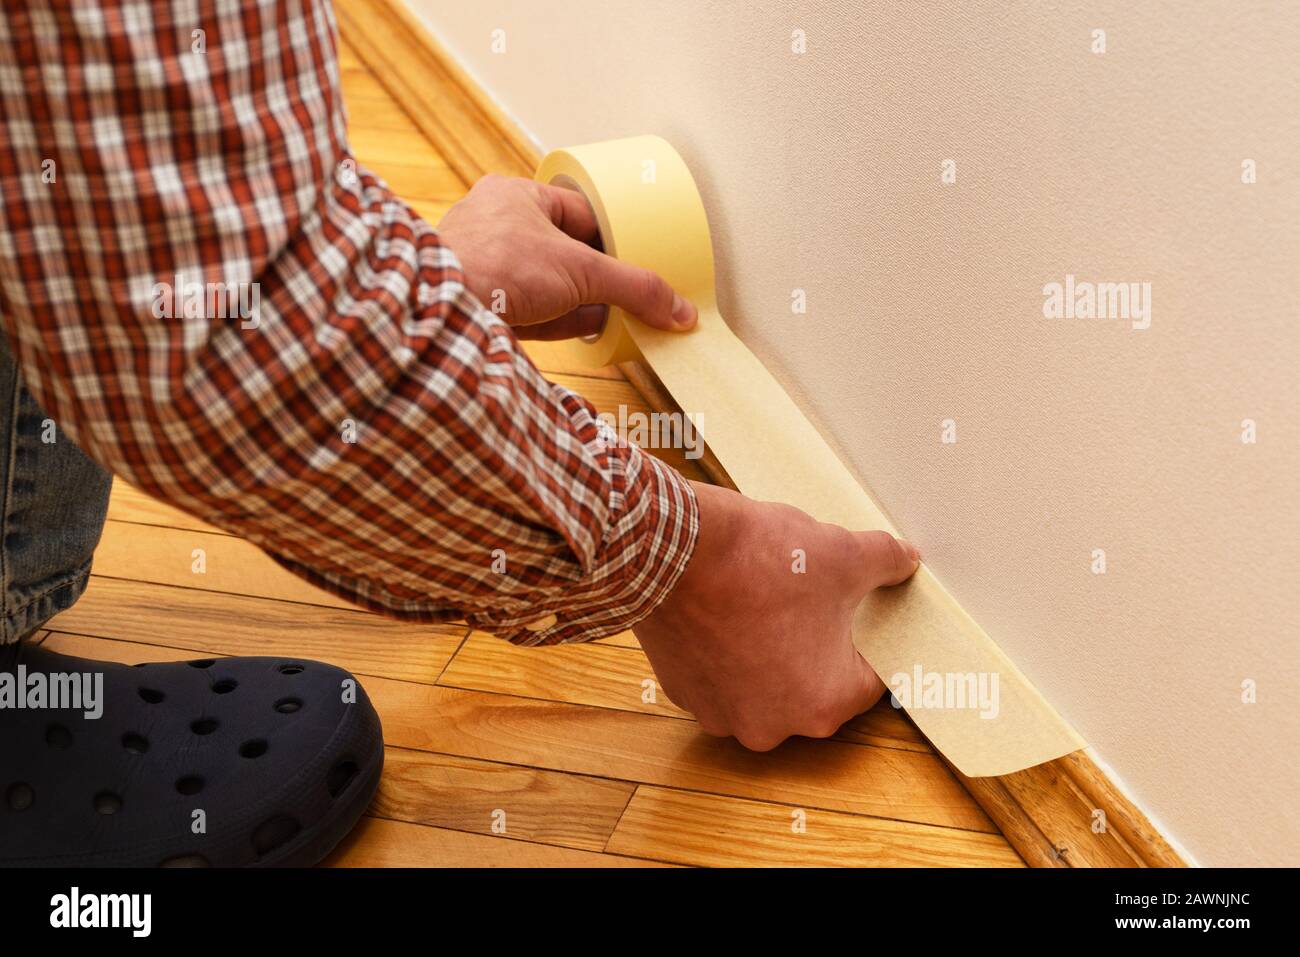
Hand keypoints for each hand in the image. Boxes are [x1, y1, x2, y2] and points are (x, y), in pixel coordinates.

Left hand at [436, 174, 697, 339]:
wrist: (443, 311)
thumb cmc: (496, 266)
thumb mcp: (581, 270)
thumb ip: (634, 288)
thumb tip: (678, 309)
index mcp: (516, 196)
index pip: (580, 212)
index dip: (614, 236)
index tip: (639, 257)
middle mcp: (497, 226)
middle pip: (565, 250)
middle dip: (598, 274)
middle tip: (631, 290)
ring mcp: (486, 266)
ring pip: (547, 283)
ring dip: (582, 300)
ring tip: (619, 314)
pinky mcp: (481, 305)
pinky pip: (530, 310)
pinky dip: (561, 321)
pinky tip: (590, 331)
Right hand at [634, 481, 920, 750]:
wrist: (673, 550)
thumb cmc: (760, 561)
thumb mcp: (843, 552)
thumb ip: (886, 561)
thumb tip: (904, 560)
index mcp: (824, 703)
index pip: (869, 679)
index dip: (867, 638)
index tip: (856, 613)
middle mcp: (772, 724)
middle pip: (814, 686)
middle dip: (815, 646)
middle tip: (809, 600)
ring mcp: (721, 713)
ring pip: (763, 684)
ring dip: (767, 653)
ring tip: (762, 601)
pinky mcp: (682, 692)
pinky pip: (719, 676)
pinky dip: (725, 650)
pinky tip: (725, 610)